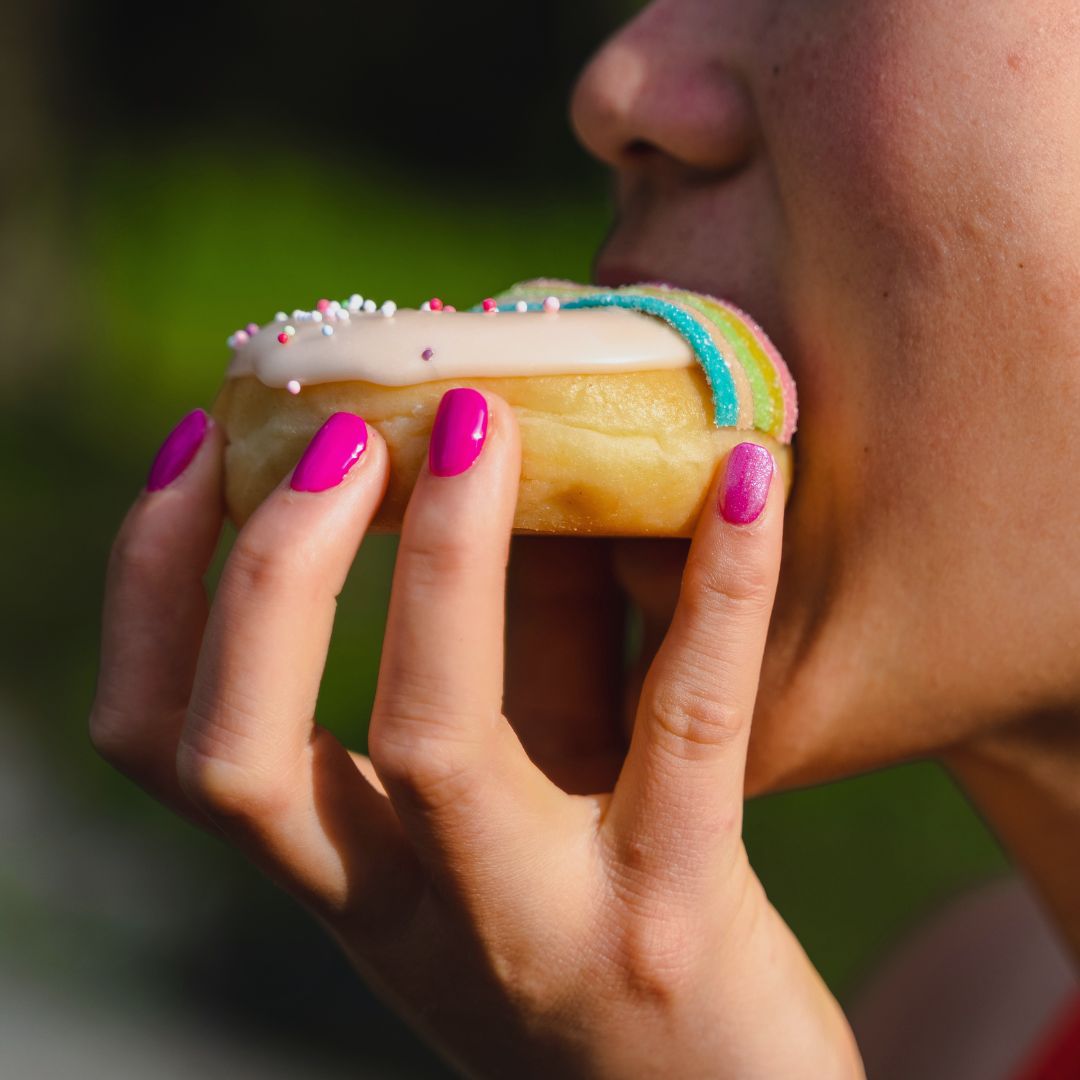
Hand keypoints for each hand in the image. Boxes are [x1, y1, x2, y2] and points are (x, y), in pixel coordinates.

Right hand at [91, 397, 862, 1078]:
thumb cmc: (593, 932)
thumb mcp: (510, 806)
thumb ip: (496, 653)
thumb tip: (488, 462)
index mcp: (344, 869)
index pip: (172, 744)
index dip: (149, 591)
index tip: (201, 452)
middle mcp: (404, 909)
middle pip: (248, 752)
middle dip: (271, 572)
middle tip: (340, 431)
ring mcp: (535, 925)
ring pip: (434, 744)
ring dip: (441, 563)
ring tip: (481, 421)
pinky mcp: (675, 920)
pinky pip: (684, 725)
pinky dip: (716, 584)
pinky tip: (745, 474)